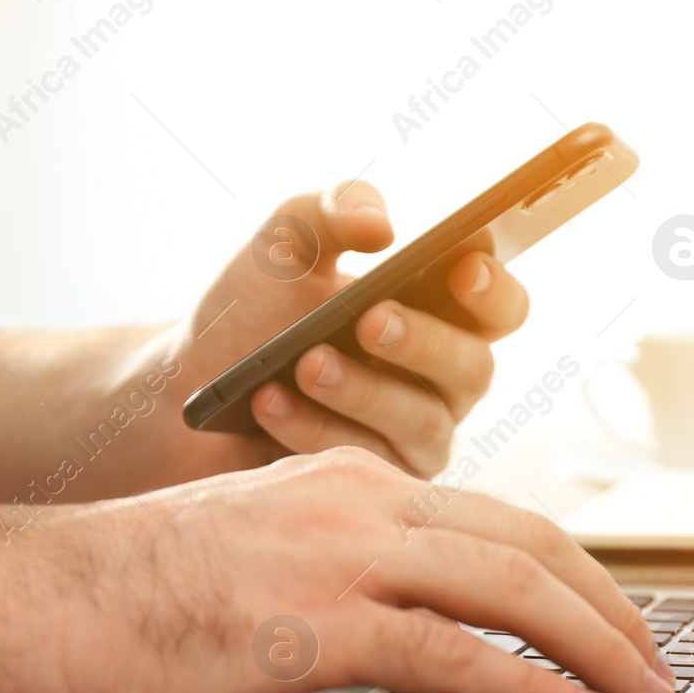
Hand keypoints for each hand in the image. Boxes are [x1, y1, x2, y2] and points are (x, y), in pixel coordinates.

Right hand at [19, 448, 676, 692]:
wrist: (40, 589)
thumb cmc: (139, 581)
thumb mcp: (268, 548)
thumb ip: (352, 564)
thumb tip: (424, 618)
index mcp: (356, 479)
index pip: (502, 518)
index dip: (578, 573)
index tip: (617, 622)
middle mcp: (363, 499)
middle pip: (532, 542)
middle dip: (614, 608)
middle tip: (659, 665)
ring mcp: (340, 553)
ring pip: (511, 586)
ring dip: (596, 646)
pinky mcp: (313, 621)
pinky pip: (452, 649)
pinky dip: (530, 683)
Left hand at [159, 182, 529, 478]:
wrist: (191, 379)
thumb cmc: (255, 306)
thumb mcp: (288, 239)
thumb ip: (335, 209)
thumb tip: (381, 225)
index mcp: (442, 314)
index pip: (502, 307)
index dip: (494, 291)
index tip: (461, 268)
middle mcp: (442, 380)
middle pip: (473, 369)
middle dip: (424, 344)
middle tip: (370, 320)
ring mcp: (412, 437)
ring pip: (422, 425)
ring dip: (363, 391)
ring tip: (305, 363)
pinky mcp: (373, 484)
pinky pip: (364, 463)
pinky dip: (313, 428)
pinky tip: (269, 401)